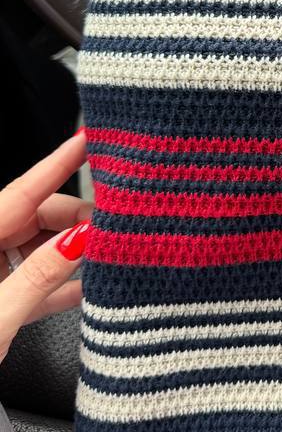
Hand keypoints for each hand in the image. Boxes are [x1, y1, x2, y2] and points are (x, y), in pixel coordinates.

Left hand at [0, 132, 90, 364]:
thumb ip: (40, 276)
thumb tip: (79, 238)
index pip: (21, 193)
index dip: (57, 164)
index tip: (88, 140)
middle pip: (35, 218)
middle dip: (74, 221)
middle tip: (109, 229)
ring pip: (38, 249)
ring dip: (70, 255)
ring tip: (103, 260)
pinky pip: (33, 283)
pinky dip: (60, 286)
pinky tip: (88, 291)